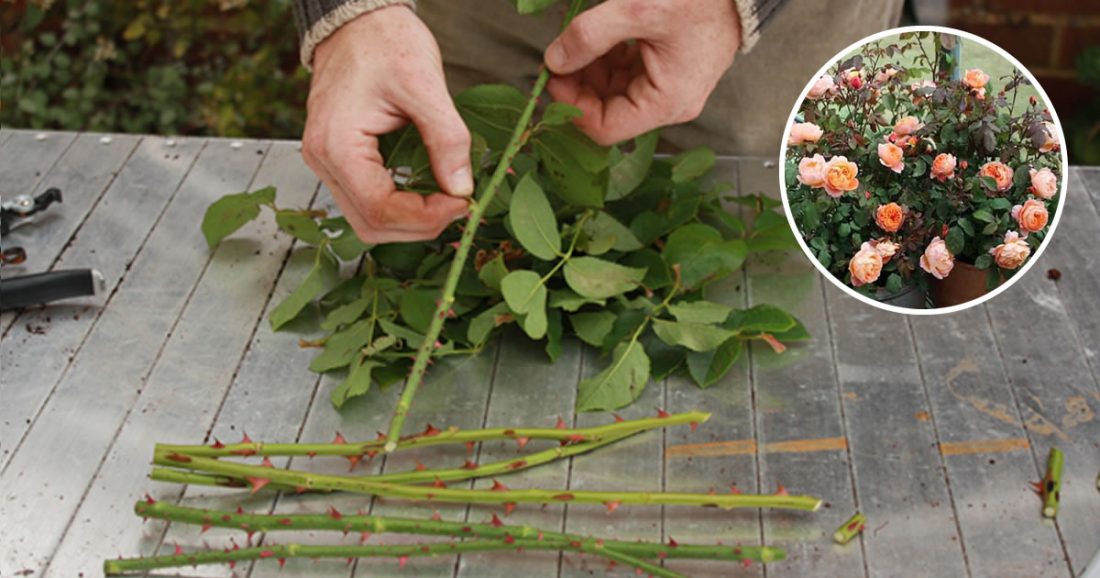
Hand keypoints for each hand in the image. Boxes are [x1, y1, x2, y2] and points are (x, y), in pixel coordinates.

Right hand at [302, 6, 471, 242]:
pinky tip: (428, 192)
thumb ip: (447, 140)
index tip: (463, 203)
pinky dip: (399, 207)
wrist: (359, 21)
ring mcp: (327, 163)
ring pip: (367, 220)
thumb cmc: (386, 43)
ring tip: (446, 201)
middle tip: (459, 206)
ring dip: (410, 221)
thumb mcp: (425, 86)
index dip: (425, 217)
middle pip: (371, 225)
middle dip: (419, 225)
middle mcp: (323, 160)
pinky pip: (366, 201)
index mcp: (336, 145)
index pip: (380, 209)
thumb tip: (462, 189)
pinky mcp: (339, 160)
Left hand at [544, 0, 740, 145]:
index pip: (603, 128)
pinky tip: (603, 38)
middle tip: (559, 56)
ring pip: (615, 93)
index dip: (571, 106)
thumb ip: (590, 36)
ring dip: (591, 71)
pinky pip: (628, 76)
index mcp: (666, 102)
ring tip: (581, 40)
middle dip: (579, 86)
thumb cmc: (700, 0)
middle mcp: (669, 104)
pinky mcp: (668, 72)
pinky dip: (608, 60)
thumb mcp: (637, 10)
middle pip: (607, 112)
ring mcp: (669, 89)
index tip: (552, 77)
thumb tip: (555, 60)